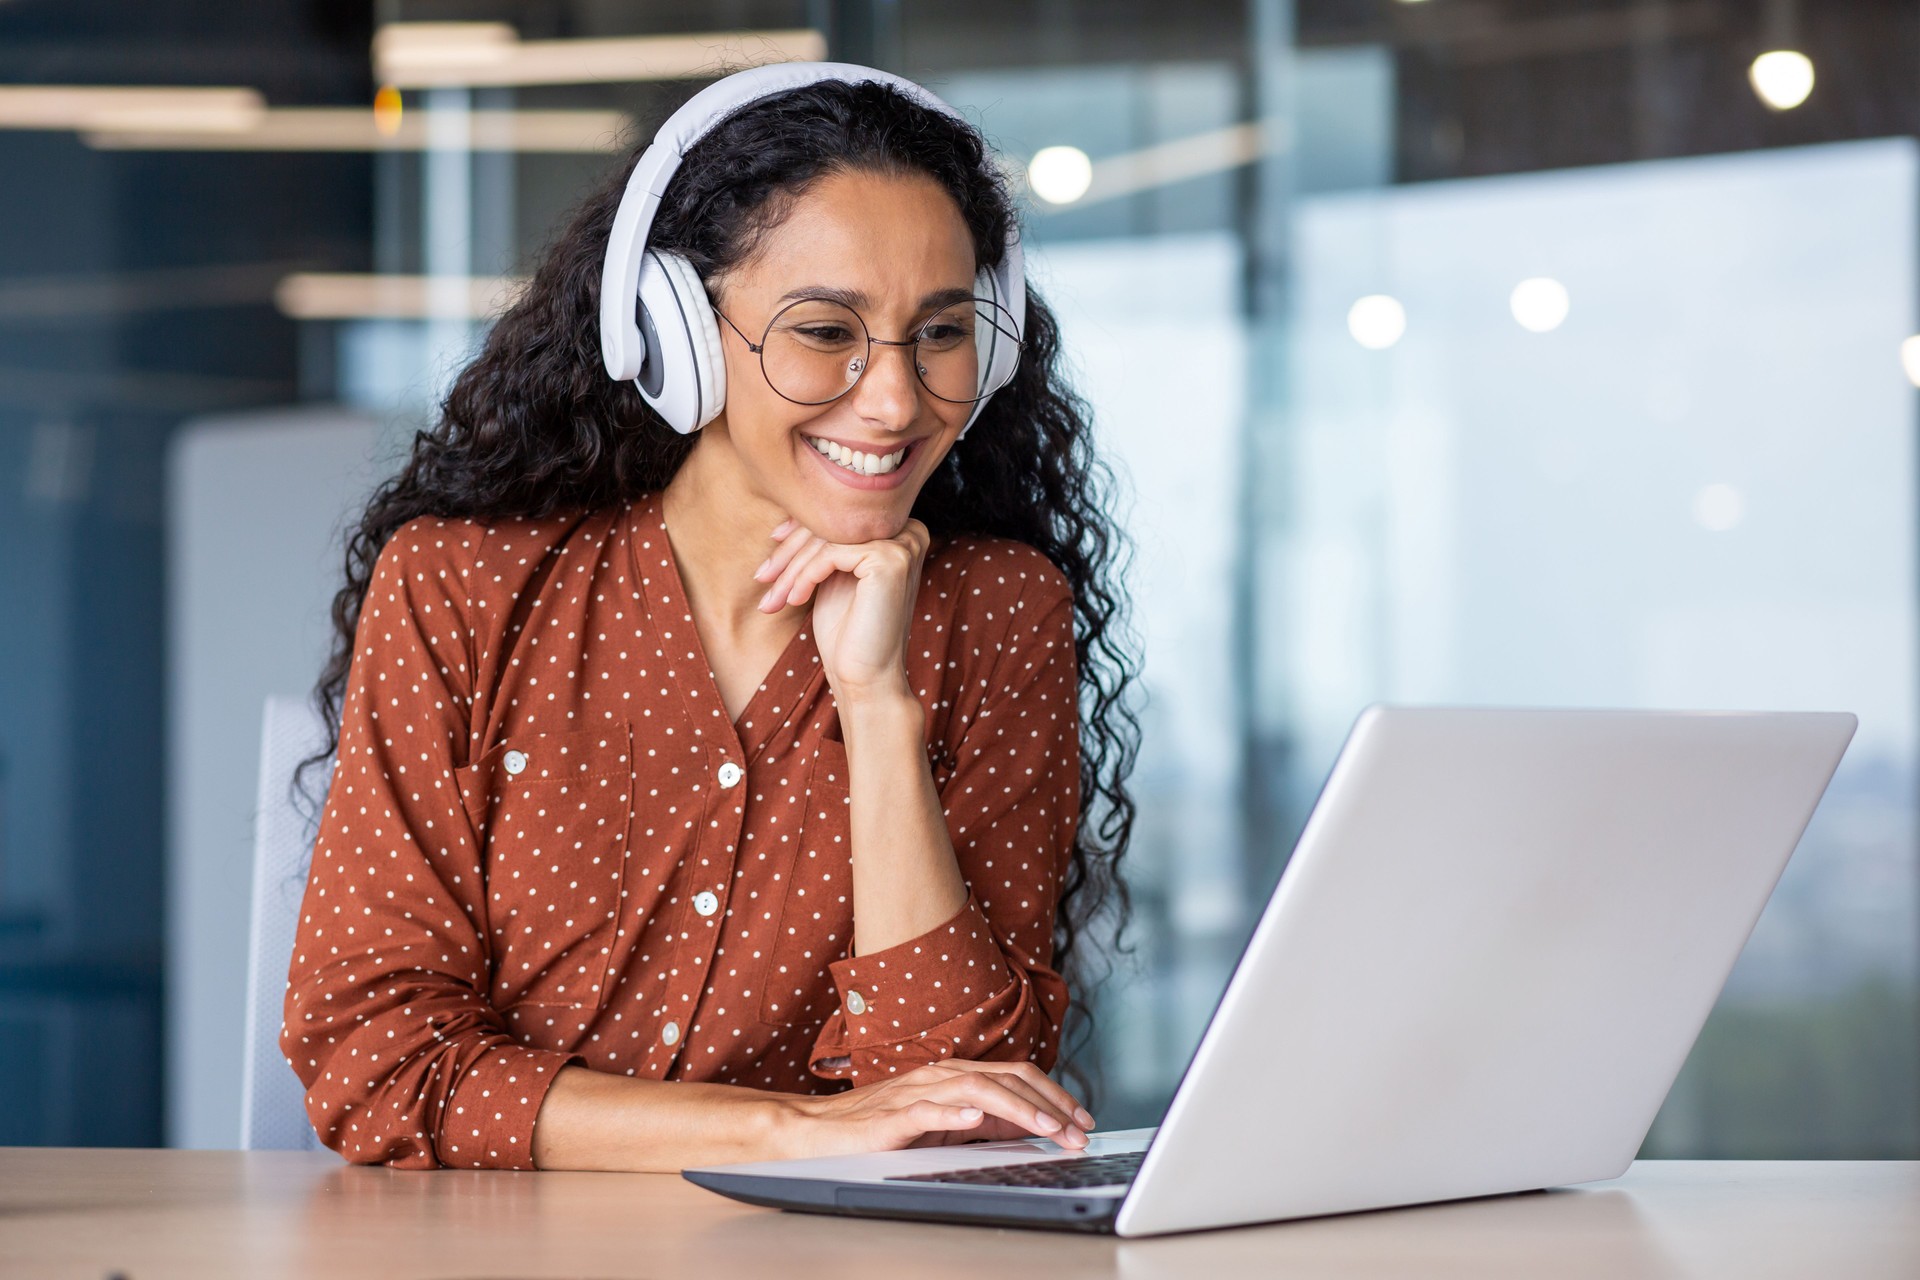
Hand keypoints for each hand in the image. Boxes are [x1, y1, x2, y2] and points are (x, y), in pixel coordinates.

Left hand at [753, 517, 929, 701]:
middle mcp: (909, 529)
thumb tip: (792, 505)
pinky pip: (830, 554)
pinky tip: (795, 600)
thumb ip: (826, 540)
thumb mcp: (833, 575)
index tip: (772, 545)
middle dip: (789, 553)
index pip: (839, 516)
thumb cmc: (847, 631)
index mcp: (900, 530)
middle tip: (762, 578)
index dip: (799, 530)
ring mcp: (903, 542)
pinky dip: (805, 576)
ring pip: (827, 538)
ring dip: (791, 569)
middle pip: (832, 523)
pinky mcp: (890, 559)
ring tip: (773, 598)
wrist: (866, 677)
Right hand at [775, 1060, 1096, 1159]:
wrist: (815, 1131)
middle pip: (1007, 1079)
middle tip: (1079, 1132)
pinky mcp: (891, 1117)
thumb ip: (980, 1121)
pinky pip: (926, 1110)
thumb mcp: (941, 1125)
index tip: (1082, 1120)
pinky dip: (954, 1113)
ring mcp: (916, 1093)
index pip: (1016, 1076)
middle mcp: (940, 1076)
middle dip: (1049, 1105)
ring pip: (977, 1089)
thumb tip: (1029, 1127)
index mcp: (954, 1076)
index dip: (1054, 1095)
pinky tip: (977, 1120)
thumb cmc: (876, 1129)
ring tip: (1047, 1128)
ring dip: (1018, 1109)